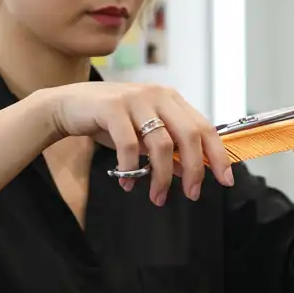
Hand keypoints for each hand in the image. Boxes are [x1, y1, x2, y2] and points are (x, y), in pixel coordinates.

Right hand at [41, 82, 234, 204]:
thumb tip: (190, 170)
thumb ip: (168, 148)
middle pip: (189, 135)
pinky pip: (129, 145)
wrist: (68, 105)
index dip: (217, 154)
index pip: (205, 127)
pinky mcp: (112, 107)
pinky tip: (127, 183)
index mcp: (170, 99)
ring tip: (156, 197)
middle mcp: (157, 95)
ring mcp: (135, 99)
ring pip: (161, 144)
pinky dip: (131, 169)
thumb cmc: (109, 121)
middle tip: (192, 194)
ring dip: (161, 177)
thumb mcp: (143, 134)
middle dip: (194, 170)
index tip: (226, 179)